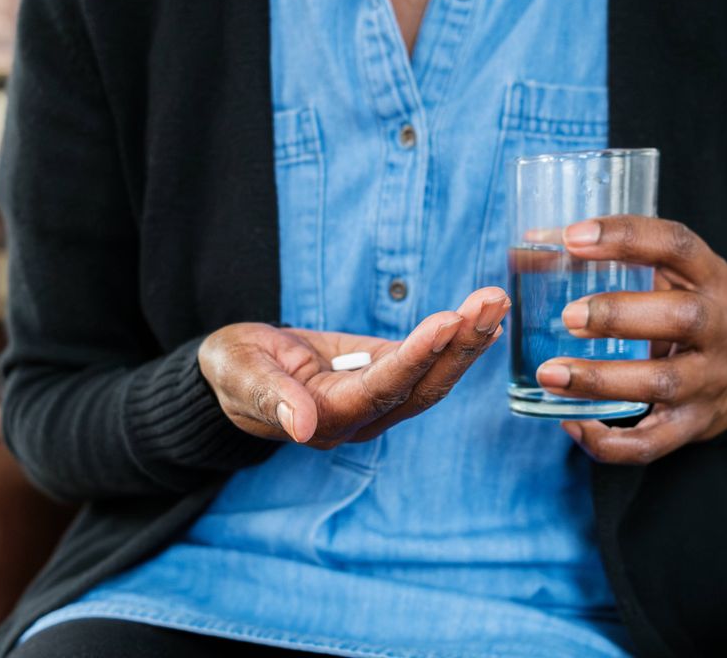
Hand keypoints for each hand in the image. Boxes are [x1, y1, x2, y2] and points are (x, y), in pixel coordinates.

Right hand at [198, 287, 509, 447]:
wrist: (235, 370)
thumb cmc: (232, 369)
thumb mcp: (239, 374)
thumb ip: (269, 397)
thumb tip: (299, 426)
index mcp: (324, 419)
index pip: (380, 390)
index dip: (415, 358)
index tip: (448, 321)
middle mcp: (359, 418)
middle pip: (421, 388)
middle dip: (459, 346)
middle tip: (491, 302)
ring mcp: (375, 402)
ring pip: (431, 378)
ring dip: (466, 340)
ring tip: (495, 300)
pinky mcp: (382, 378)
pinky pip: (425, 364)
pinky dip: (455, 341)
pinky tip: (482, 317)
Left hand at [535, 215, 726, 464]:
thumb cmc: (680, 312)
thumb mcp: (664, 276)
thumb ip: (603, 260)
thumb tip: (527, 247)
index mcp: (709, 278)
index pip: (676, 244)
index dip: (626, 237)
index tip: (573, 238)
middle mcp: (720, 327)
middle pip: (683, 316)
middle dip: (620, 315)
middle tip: (568, 316)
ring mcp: (710, 381)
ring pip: (663, 383)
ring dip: (602, 379)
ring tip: (549, 374)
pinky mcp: (694, 426)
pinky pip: (653, 444)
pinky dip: (609, 442)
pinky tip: (570, 424)